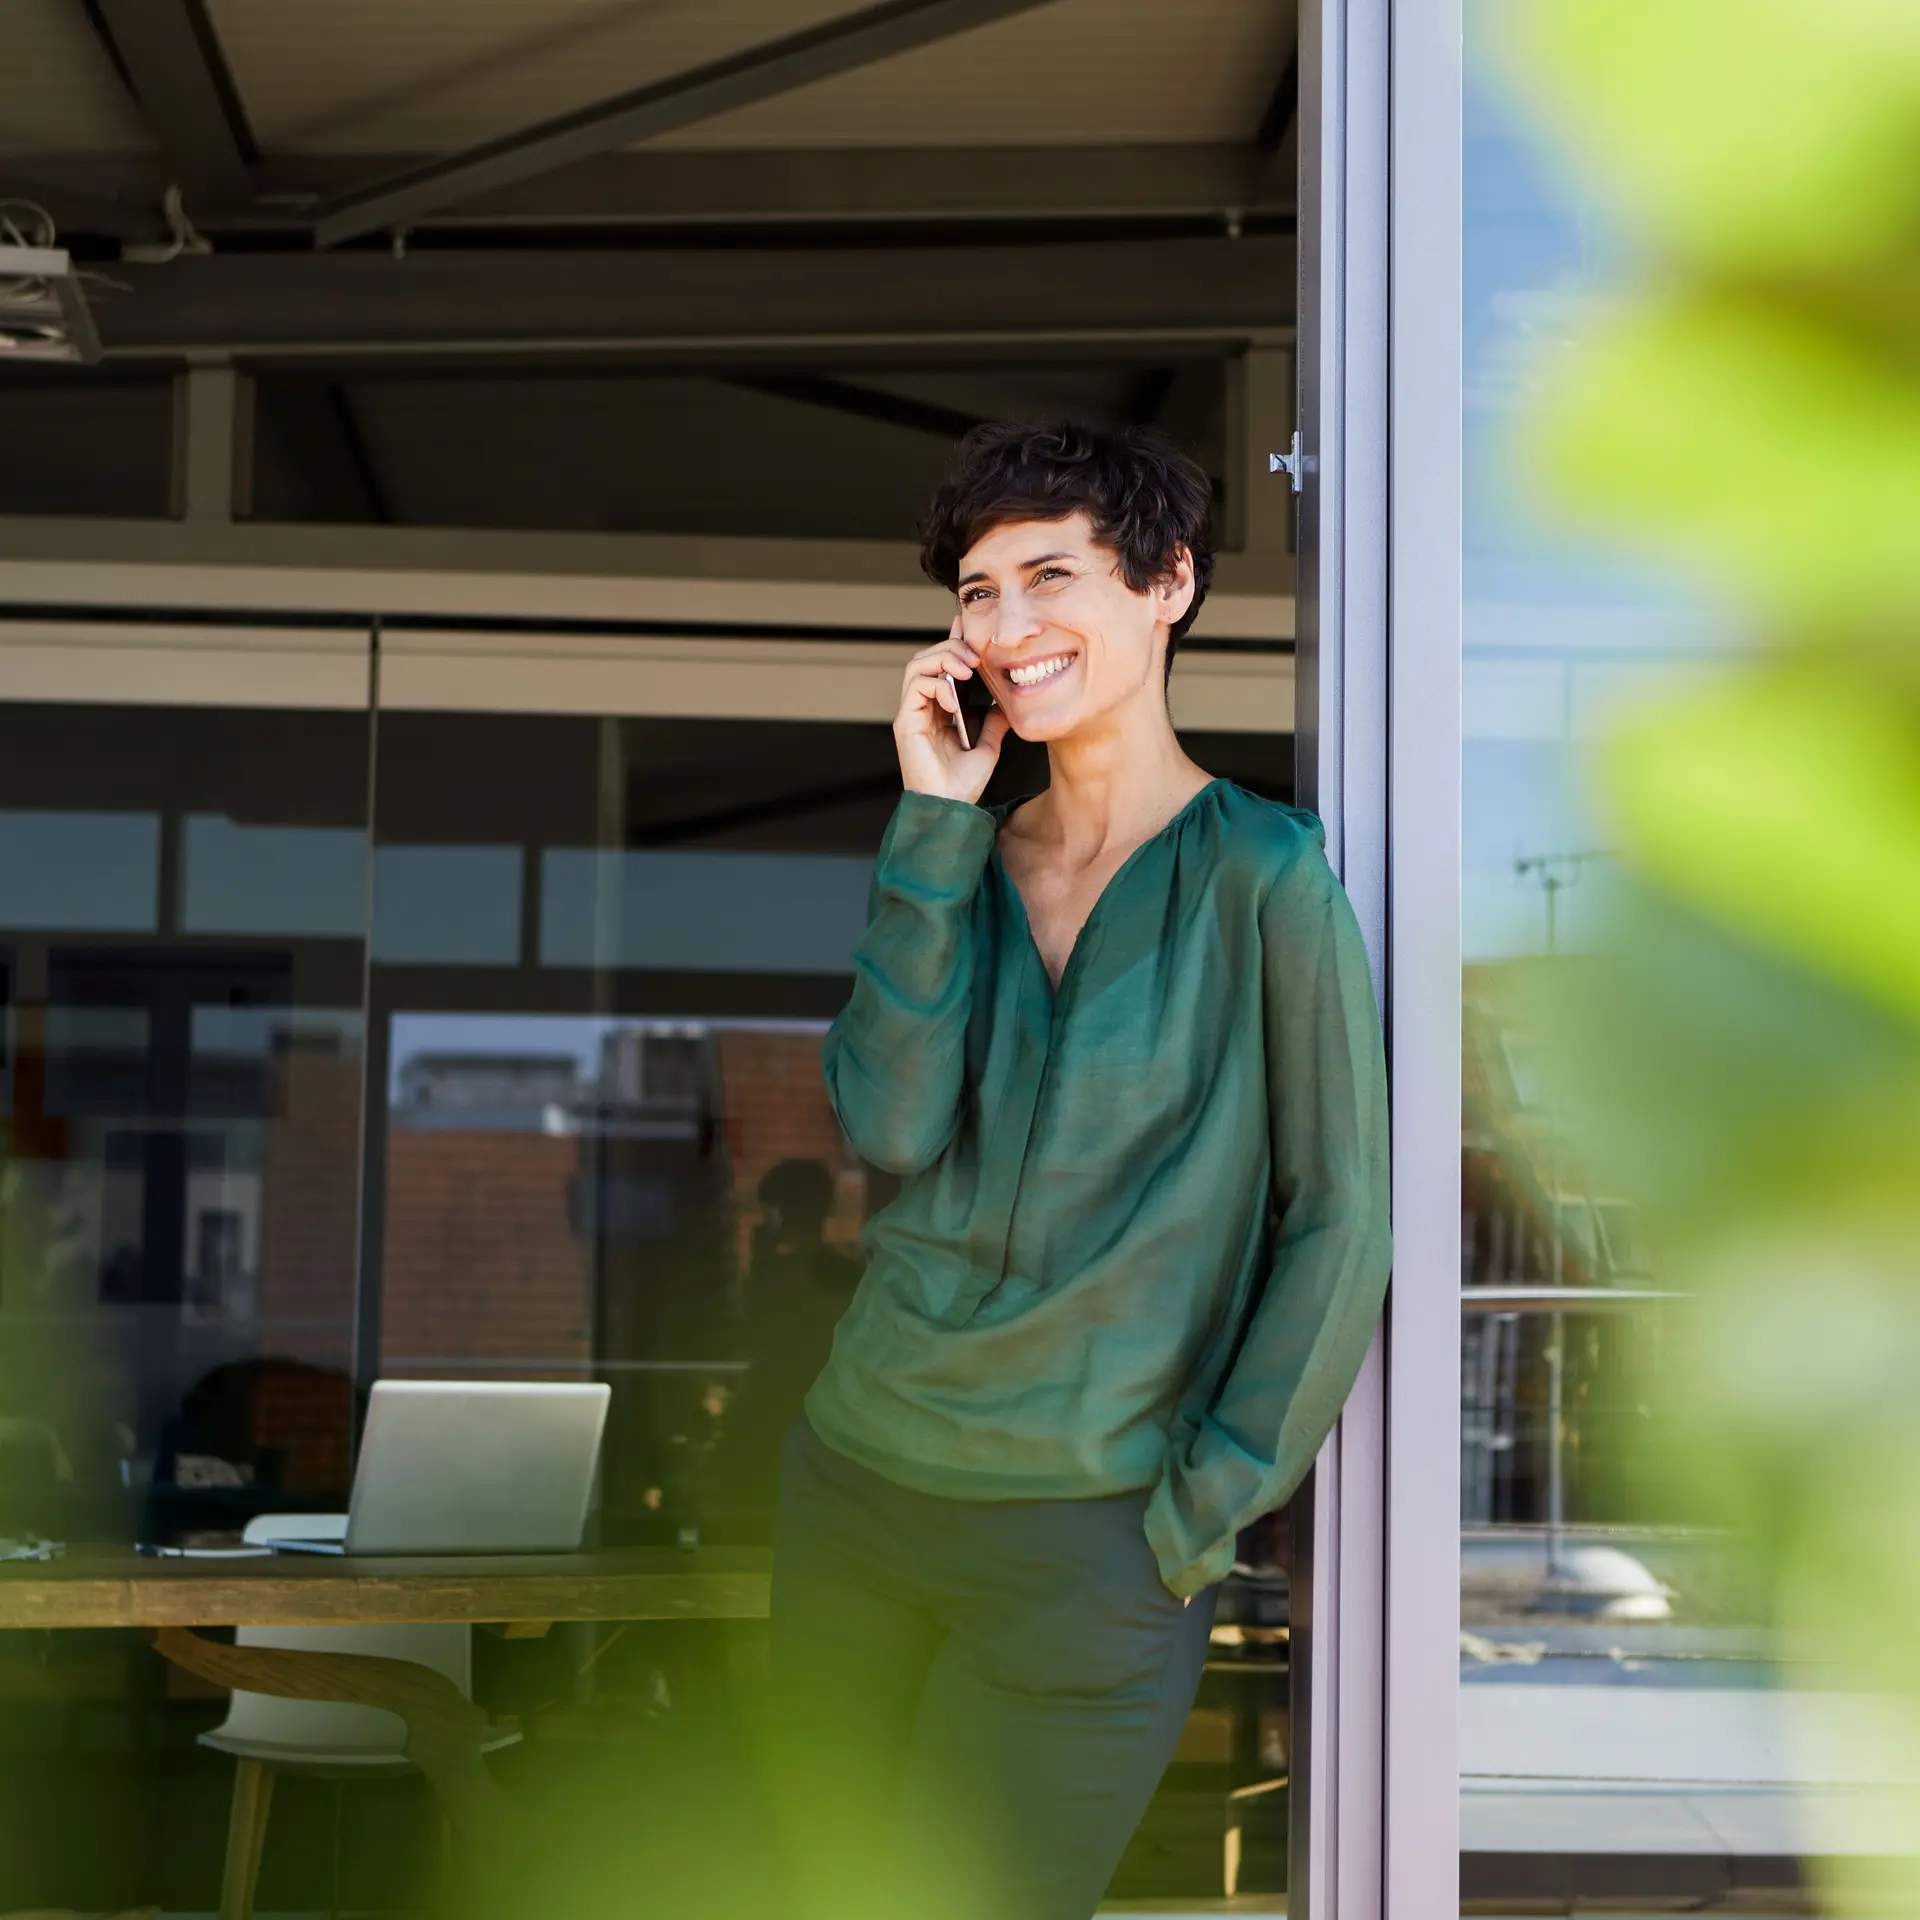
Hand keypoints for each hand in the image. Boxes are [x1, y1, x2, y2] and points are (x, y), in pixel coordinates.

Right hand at [894, 617, 1009, 804]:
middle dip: (952, 648)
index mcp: (938, 709)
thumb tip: (1008, 701)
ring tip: (966, 670)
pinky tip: (954, 698)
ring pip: (917, 664)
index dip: (955, 642)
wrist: (951, 808)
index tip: (973, 629)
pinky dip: (936, 683)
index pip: (942, 665)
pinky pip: (915, 686)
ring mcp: (911, 713)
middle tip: (976, 658)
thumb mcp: (989, 745)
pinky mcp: (905, 722)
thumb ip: (994, 720)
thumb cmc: (964, 784)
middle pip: (927, 657)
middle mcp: (922, 707)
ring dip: (943, 659)